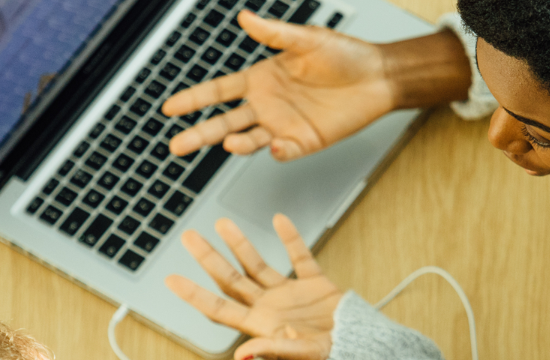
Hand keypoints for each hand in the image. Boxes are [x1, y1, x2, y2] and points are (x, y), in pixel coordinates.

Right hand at [162, 11, 394, 160]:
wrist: (378, 77)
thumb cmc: (345, 56)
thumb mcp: (306, 40)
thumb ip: (274, 33)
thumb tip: (245, 17)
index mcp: (260, 79)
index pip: (219, 92)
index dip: (194, 100)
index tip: (170, 108)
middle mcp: (267, 105)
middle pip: (224, 122)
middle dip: (199, 134)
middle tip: (177, 146)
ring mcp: (283, 125)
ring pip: (248, 140)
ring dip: (236, 144)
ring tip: (228, 143)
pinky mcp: (304, 142)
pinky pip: (284, 151)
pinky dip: (278, 152)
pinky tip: (277, 146)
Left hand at [165, 214, 341, 359]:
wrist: (365, 351)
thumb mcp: (301, 357)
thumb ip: (271, 351)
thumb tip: (240, 354)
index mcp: (260, 325)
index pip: (218, 307)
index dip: (194, 294)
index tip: (171, 279)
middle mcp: (269, 308)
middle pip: (231, 279)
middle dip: (209, 258)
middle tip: (189, 236)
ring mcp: (289, 295)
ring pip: (257, 265)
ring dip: (239, 244)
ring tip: (222, 223)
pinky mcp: (314, 285)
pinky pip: (300, 257)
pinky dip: (291, 238)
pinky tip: (279, 220)